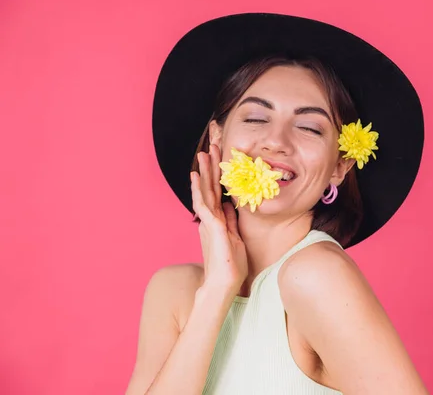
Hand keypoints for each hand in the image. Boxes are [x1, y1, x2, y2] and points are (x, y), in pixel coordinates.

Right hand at [191, 144, 247, 293]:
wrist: (223, 286)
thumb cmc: (230, 266)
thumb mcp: (234, 238)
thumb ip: (230, 221)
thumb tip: (228, 206)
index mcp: (216, 221)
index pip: (216, 193)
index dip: (217, 175)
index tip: (219, 157)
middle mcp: (210, 220)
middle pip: (209, 188)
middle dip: (210, 167)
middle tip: (210, 147)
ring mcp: (209, 223)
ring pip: (205, 192)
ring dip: (204, 173)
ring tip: (203, 154)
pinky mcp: (211, 229)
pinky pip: (204, 205)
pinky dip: (199, 189)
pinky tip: (197, 176)